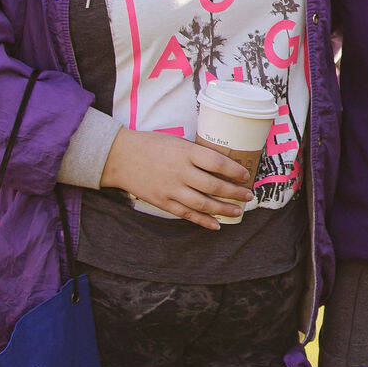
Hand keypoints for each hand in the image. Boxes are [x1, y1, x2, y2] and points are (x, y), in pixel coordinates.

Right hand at [98, 130, 251, 229]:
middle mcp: (180, 172)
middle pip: (214, 186)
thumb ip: (196, 153)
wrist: (119, 157)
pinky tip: (216, 224)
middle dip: (235, 193)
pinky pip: (186, 214)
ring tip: (238, 211)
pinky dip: (203, 220)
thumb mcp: (177, 142)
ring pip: (203, 204)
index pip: (218, 163)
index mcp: (185, 153)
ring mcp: (170, 189)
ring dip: (223, 209)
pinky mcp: (162, 202)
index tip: (246, 175)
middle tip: (248, 195)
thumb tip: (222, 163)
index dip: (235, 171)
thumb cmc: (151, 145)